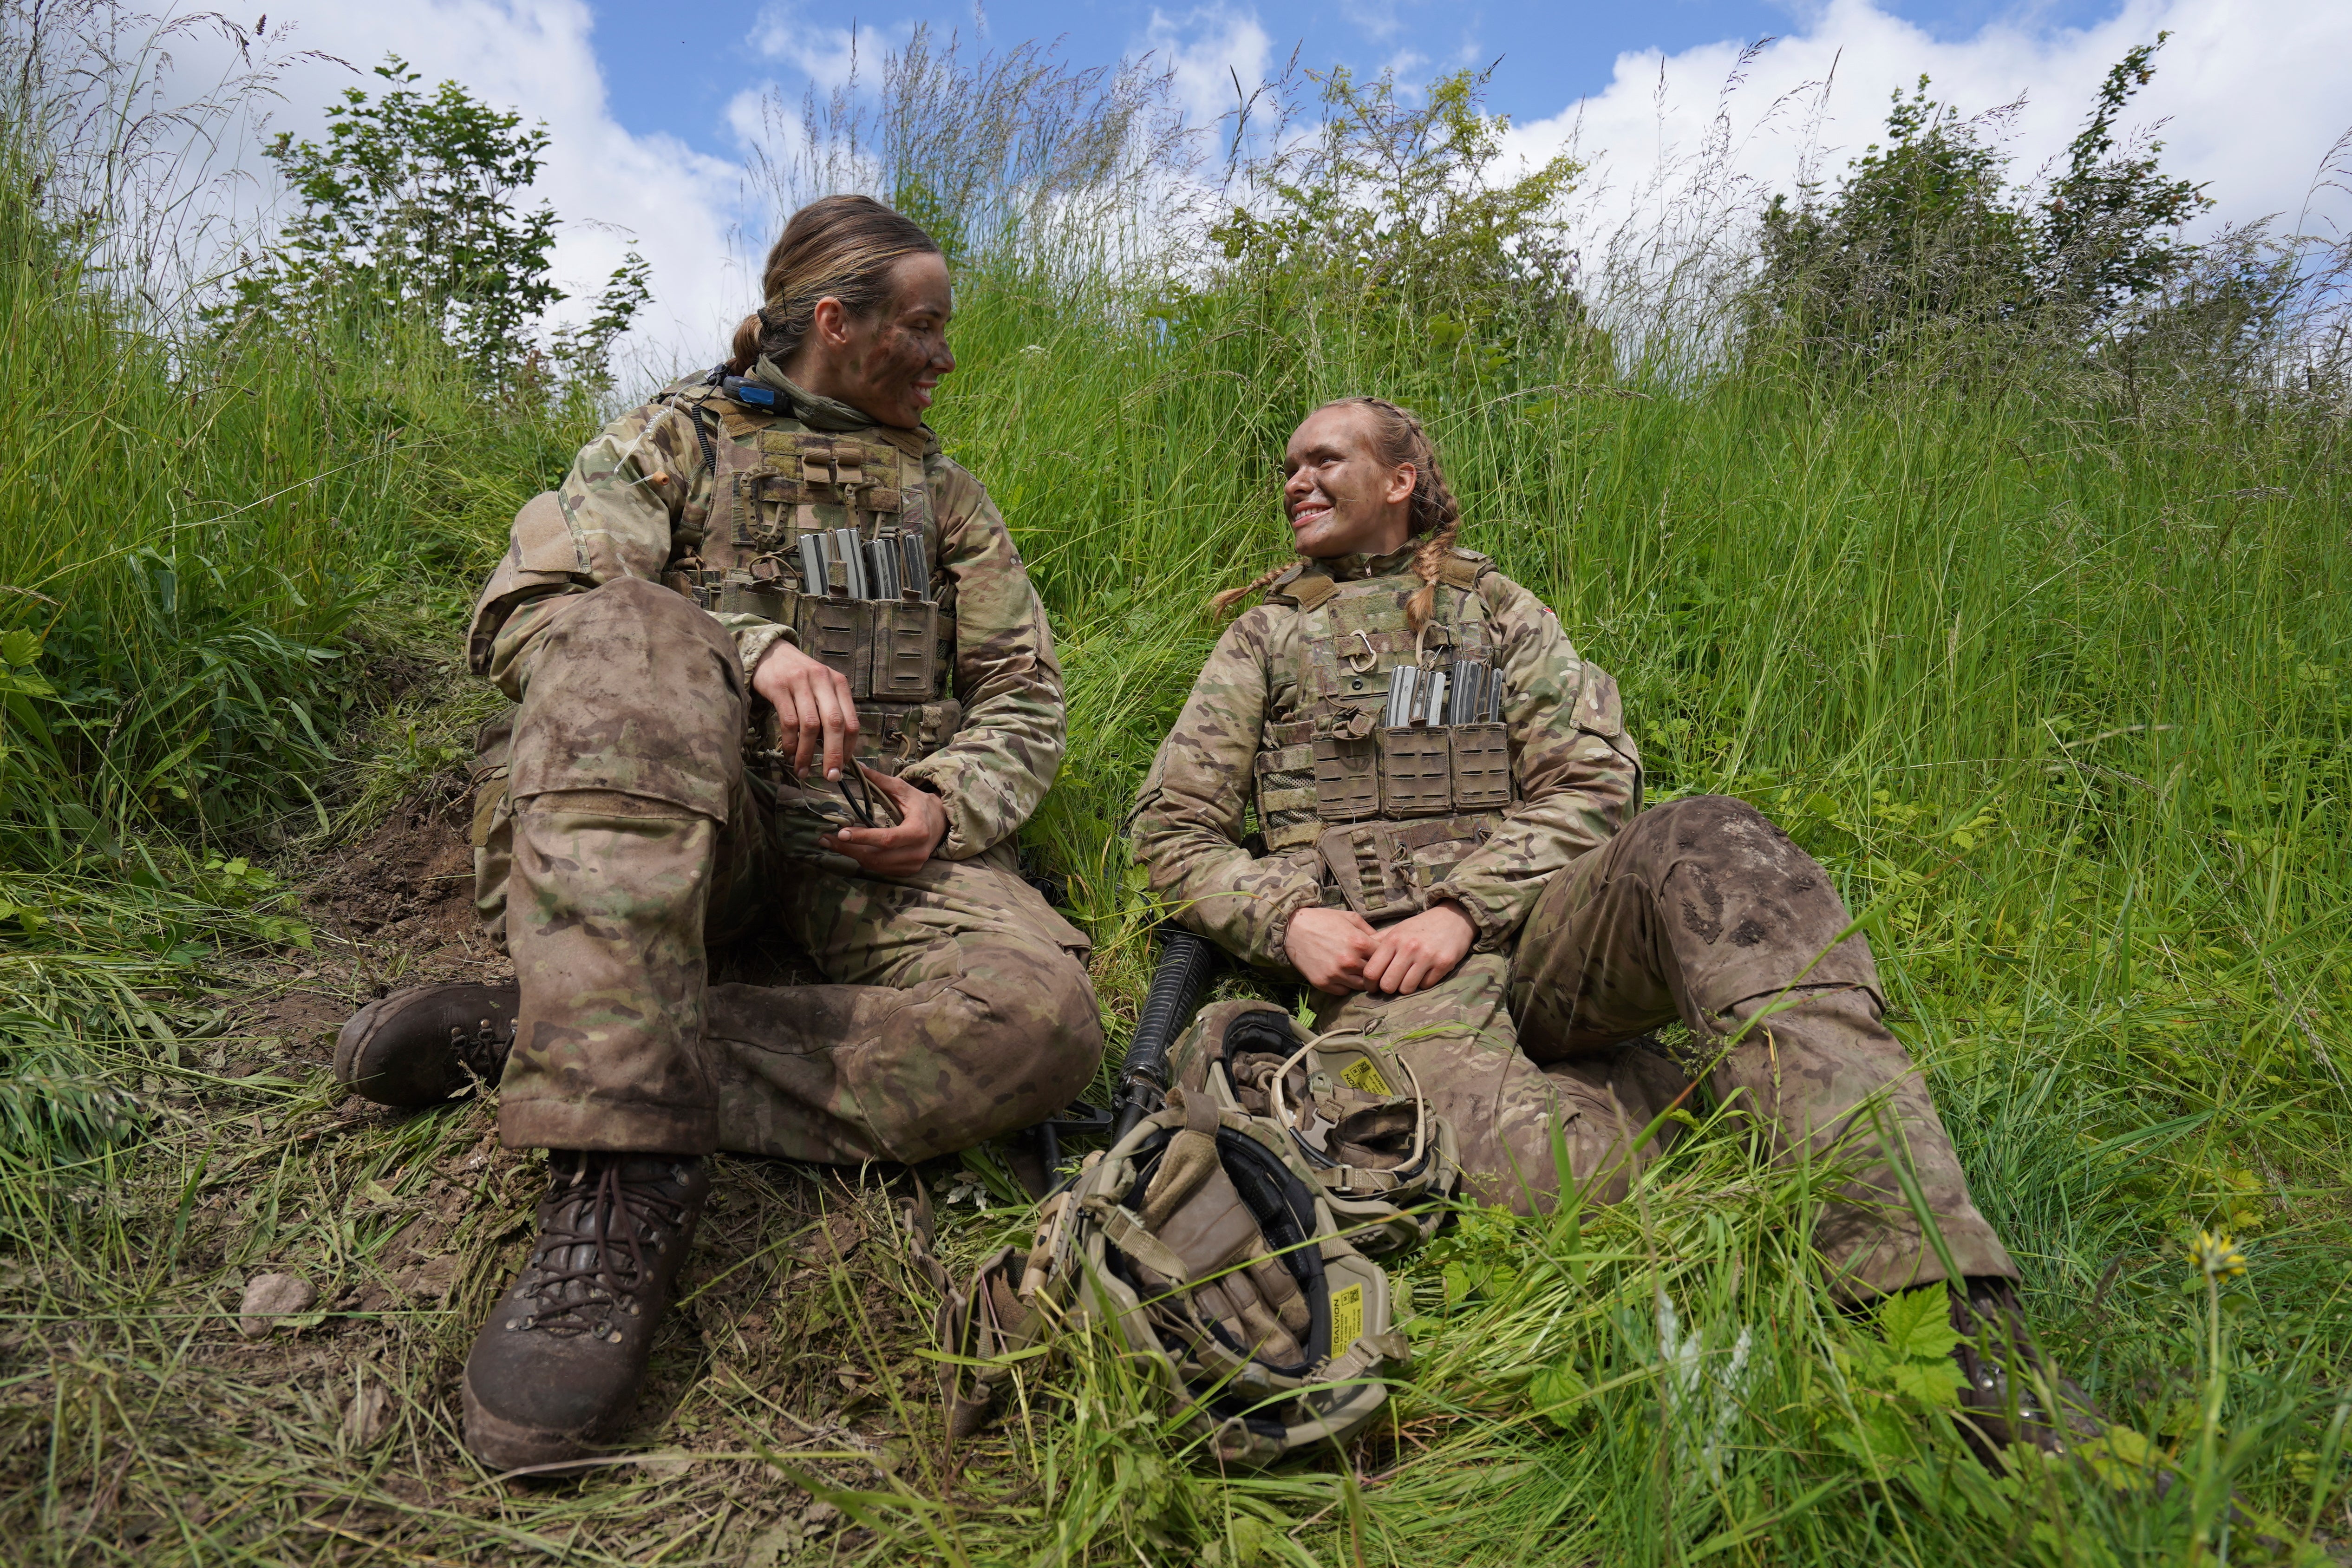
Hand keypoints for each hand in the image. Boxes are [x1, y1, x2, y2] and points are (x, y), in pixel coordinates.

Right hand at [753, 639, 858, 779]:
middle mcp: (823, 680)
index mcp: (838, 683)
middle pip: (835, 724)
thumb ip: (831, 712)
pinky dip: (790, 742)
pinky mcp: (779, 687)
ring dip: (807, 753)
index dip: (849, 748)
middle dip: (833, 754)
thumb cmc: (800, 677)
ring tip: (802, 769)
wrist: (772, 652)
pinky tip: (790, 754)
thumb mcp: (822, 688)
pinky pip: (789, 721)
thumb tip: (837, 751)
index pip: (852, 721)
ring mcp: (800, 682)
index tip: (842, 767)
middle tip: (830, 776)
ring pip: (810, 725)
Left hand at [819, 767, 946, 878]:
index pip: (887, 839)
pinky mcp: (908, 871)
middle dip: (849, 849)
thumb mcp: (903, 789)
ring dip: (853, 855)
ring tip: (834, 844)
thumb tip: (857, 767)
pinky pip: (882, 870)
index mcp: (918, 830)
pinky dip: (864, 860)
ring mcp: (913, 864)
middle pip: (877, 856)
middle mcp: (917, 852)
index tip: (841, 833)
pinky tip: (853, 850)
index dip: (863, 838)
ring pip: (877, 865)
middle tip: (826, 839)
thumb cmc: (919, 803)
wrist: (941, 822)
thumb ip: (880, 780)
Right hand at [1284, 906, 1379, 993]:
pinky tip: (1342, 975)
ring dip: (1361, 980)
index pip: (1384, 958)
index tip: (1381, 956)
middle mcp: (1349, 961)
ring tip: (1356, 971)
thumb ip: (1369, 931)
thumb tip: (1383, 943)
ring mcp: (1336, 974)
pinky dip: (1345, 985)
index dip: (1384, 956)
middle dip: (1374, 969)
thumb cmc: (1323, 920)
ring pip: (1360, 986)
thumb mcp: (1350, 918)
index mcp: (1359, 943)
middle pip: (1374, 974)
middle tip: (1370, 966)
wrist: (1292, 928)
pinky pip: (1343, 991)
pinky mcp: (1323, 983)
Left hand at [1362, 901, 1473, 995]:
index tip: (1372, 987)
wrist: (1453, 917)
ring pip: (1406, 989)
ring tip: (1407, 978)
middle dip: (1387, 989)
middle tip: (1391, 985)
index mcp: (1393, 939)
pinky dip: (1422, 983)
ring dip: (1405, 987)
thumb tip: (1359, 958)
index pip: (1371, 971)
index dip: (1369, 984)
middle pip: (1388, 985)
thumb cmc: (1420, 927)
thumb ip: (1378, 943)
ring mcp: (1427, 956)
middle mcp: (1409, 947)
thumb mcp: (1397, 929)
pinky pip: (1425, 986)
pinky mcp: (1443, 964)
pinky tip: (1424, 973)